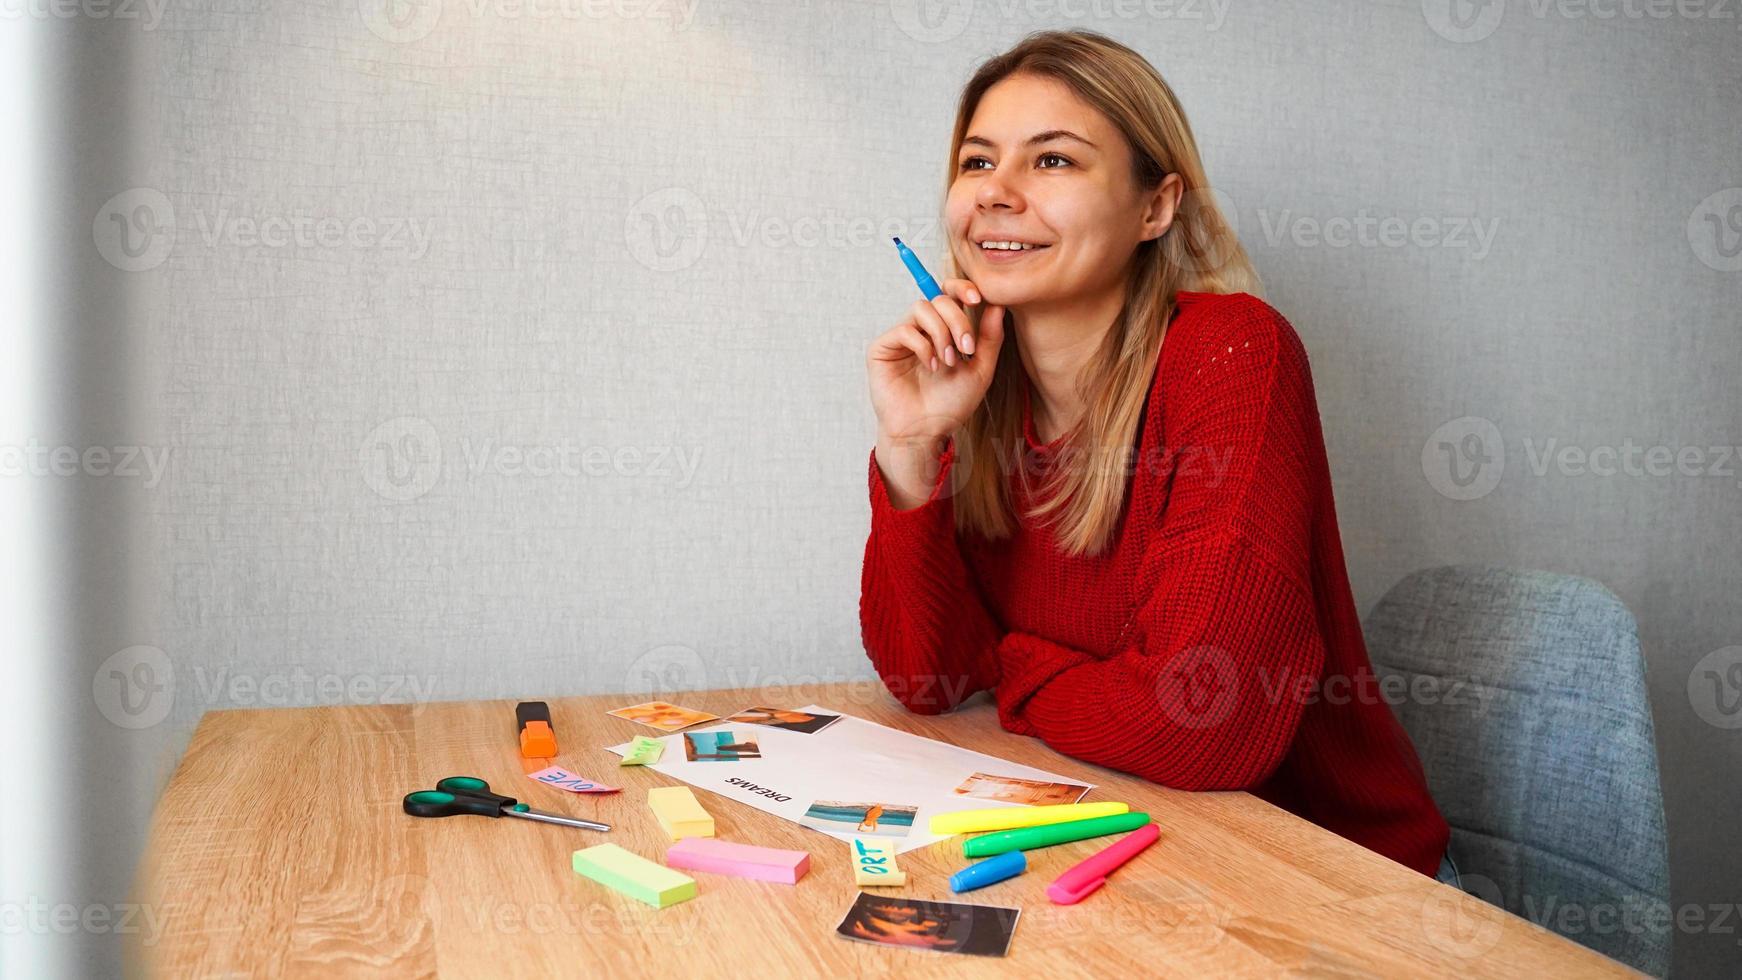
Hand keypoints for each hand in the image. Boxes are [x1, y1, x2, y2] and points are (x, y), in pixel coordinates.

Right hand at [867, 279, 1006, 507]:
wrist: (925, 431)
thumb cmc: (950, 404)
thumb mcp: (980, 370)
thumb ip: (990, 338)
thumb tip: (999, 305)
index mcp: (944, 329)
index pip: (950, 293)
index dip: (962, 287)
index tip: (978, 298)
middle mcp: (922, 329)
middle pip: (939, 299)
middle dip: (958, 319)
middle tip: (966, 348)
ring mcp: (902, 337)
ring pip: (922, 308)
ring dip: (941, 333)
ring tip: (948, 362)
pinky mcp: (883, 348)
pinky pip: (905, 329)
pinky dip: (923, 346)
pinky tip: (930, 366)